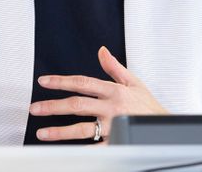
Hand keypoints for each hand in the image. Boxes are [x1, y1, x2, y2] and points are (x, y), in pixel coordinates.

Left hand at [28, 46, 167, 142]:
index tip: (44, 81)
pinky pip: (94, 147)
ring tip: (42, 132)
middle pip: (77, 105)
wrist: (166, 128)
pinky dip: (78, 149)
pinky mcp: (116, 142)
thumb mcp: (134, 81)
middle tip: (35, 108)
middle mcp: (112, 108)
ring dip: (59, 131)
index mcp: (114, 90)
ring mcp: (113, 127)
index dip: (61, 81)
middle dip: (53, 106)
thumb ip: (114, 67)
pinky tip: (63, 150)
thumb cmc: (148, 106)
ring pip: (82, 128)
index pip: (82, 82)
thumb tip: (101, 51)